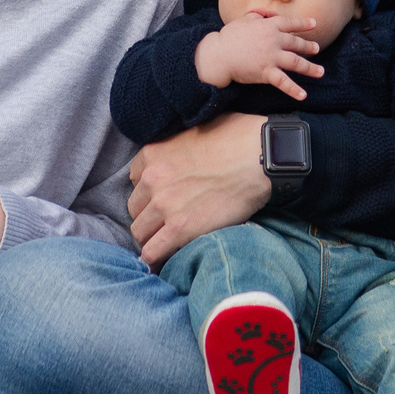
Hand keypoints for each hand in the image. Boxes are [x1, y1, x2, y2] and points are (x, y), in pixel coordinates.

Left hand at [127, 112, 267, 266]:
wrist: (259, 155)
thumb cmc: (236, 137)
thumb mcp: (193, 131)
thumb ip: (175, 148)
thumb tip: (181, 160)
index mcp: (152, 154)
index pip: (135, 182)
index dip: (150, 193)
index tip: (164, 200)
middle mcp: (152, 179)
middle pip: (136, 209)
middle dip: (150, 217)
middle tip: (170, 222)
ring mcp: (164, 205)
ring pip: (140, 233)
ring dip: (153, 238)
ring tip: (170, 242)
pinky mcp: (180, 229)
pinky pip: (151, 253)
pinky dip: (155, 259)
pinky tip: (165, 262)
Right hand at [193, 12, 325, 98]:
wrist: (218, 54)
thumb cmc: (229, 37)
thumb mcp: (244, 20)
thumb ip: (258, 16)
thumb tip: (266, 14)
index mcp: (269, 26)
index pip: (290, 23)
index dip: (303, 24)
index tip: (314, 24)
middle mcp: (274, 40)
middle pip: (296, 43)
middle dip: (308, 46)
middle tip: (317, 49)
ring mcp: (272, 56)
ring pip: (296, 62)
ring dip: (310, 68)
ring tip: (320, 72)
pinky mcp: (267, 72)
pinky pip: (283, 82)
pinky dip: (294, 89)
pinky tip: (303, 95)